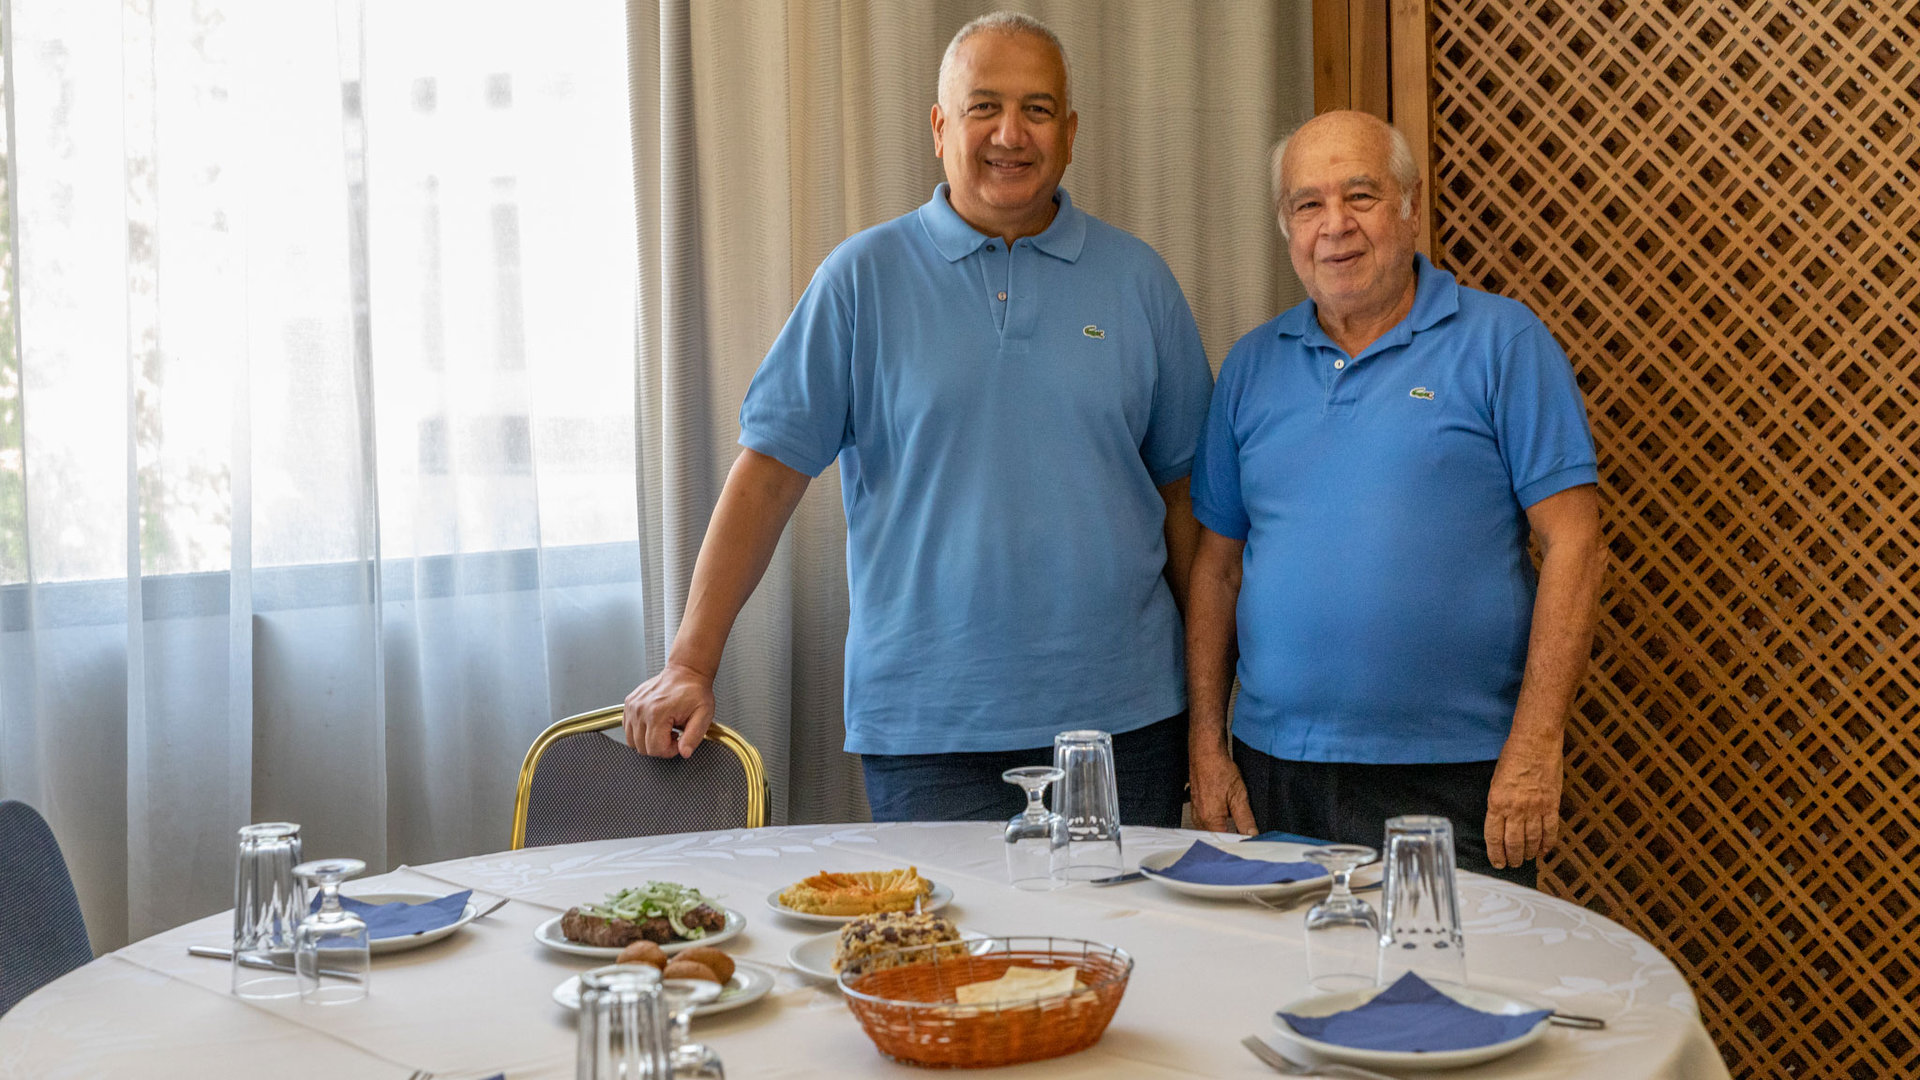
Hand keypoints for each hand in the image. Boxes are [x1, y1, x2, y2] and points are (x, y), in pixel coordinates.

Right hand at [622, 662, 715, 758]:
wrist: (686, 672)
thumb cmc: (694, 691)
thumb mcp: (703, 715)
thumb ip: (693, 736)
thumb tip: (684, 752)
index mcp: (658, 713)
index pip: (655, 749)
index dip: (669, 750)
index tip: (679, 740)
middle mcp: (641, 709)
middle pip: (642, 747)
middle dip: (660, 746)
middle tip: (673, 734)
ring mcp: (632, 706)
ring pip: (632, 741)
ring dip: (649, 740)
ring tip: (664, 728)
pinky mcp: (629, 704)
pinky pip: (628, 729)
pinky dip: (640, 731)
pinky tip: (655, 723)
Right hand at [1188, 743, 1256, 834]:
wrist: (1205, 752)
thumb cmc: (1218, 769)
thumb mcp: (1239, 795)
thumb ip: (1245, 819)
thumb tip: (1251, 835)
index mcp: (1209, 819)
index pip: (1224, 841)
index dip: (1237, 843)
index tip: (1247, 842)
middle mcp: (1199, 818)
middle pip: (1216, 838)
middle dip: (1229, 837)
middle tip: (1242, 832)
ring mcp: (1195, 812)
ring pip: (1210, 829)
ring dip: (1221, 827)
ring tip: (1232, 817)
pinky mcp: (1195, 805)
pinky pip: (1205, 820)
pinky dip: (1216, 820)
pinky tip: (1223, 810)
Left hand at [1485, 738, 1562, 867]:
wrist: (1536, 742)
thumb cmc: (1513, 756)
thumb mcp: (1496, 780)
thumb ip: (1498, 803)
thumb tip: (1501, 821)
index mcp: (1496, 802)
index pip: (1493, 836)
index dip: (1495, 853)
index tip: (1496, 862)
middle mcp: (1515, 809)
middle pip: (1513, 843)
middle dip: (1511, 857)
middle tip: (1511, 864)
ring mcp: (1535, 808)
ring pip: (1531, 840)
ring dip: (1528, 853)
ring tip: (1525, 859)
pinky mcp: (1551, 805)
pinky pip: (1550, 831)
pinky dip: (1547, 844)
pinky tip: (1543, 851)